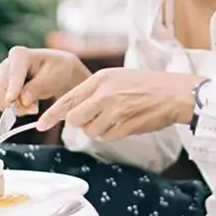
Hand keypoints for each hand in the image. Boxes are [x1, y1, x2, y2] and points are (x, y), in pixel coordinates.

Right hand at [0, 47, 90, 115]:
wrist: (59, 72)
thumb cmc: (58, 70)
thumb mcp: (53, 77)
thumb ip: (37, 88)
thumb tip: (23, 101)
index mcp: (19, 55)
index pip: (13, 74)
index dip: (11, 87)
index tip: (10, 100)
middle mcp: (6, 64)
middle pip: (0, 89)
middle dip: (14, 103)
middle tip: (33, 110)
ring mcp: (3, 77)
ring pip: (1, 100)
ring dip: (17, 107)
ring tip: (35, 107)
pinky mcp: (4, 90)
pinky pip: (5, 105)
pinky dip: (17, 109)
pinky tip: (31, 105)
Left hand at [36, 68, 199, 138]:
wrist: (174, 93)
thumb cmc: (146, 85)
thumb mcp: (116, 78)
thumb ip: (93, 92)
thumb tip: (72, 110)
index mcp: (100, 79)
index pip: (68, 100)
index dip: (52, 115)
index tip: (41, 124)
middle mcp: (105, 94)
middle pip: (75, 119)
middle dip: (80, 123)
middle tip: (93, 118)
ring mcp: (115, 112)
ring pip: (91, 131)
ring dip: (99, 129)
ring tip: (117, 116)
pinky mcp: (125, 127)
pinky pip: (108, 137)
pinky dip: (112, 134)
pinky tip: (126, 122)